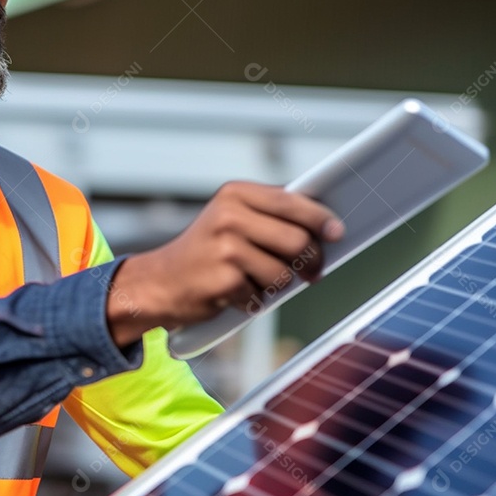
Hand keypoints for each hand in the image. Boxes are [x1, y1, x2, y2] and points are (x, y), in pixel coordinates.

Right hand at [105, 181, 344, 346]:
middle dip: (311, 261)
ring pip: (284, 273)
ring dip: (278, 285)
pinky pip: (263, 295)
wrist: (159, 282)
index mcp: (234, 194)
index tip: (337, 231)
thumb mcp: (230, 221)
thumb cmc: (205, 253)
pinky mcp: (224, 279)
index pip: (292, 202)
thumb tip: (325, 228)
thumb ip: (270, 218)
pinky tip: (236, 294)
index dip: (320, 218)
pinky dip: (255, 301)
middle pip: (298, 240)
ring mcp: (225, 247)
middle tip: (312, 273)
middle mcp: (229, 215)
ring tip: (256, 282)